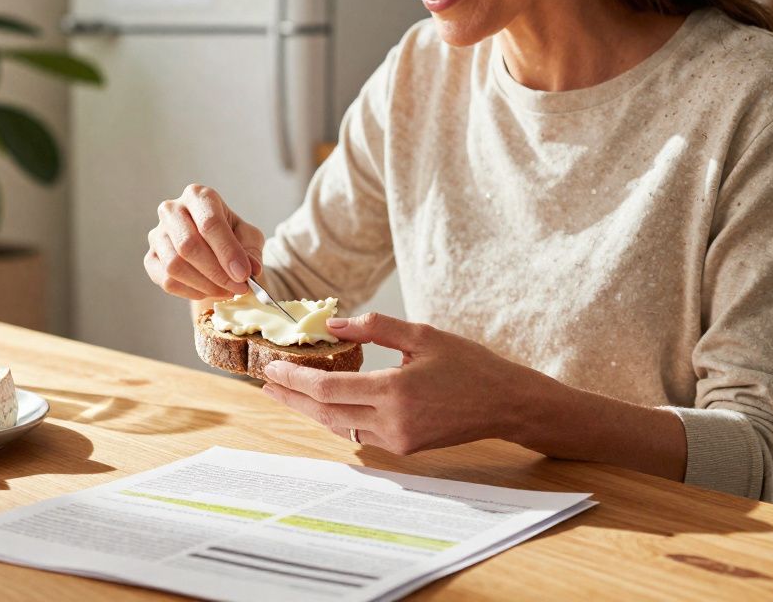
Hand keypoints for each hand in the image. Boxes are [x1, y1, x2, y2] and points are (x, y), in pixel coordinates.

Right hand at [144, 184, 264, 300]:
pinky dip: (192, 292)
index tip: (244, 274)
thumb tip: (251, 269)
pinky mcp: (150, 258)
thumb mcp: (248, 238)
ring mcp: (157, 234)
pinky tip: (209, 290)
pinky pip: (167, 281)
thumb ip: (250, 252)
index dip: (228, 252)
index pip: (209, 223)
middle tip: (238, 287)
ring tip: (227, 291)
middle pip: (188, 245)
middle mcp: (172, 210)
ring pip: (175, 266)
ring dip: (205, 285)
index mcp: (198, 196)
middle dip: (217, 272)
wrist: (212, 245)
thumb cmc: (231, 236)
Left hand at [260, 313, 553, 454]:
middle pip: (325, 413)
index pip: (328, 390)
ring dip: (310, 410)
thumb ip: (377, 328)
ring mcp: (397, 440)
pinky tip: (323, 404)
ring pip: (339, 427)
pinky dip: (336, 417)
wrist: (506, 404)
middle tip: (266, 382)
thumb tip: (335, 323)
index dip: (295, 380)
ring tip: (286, 391)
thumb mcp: (423, 335)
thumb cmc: (469, 365)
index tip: (272, 368)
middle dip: (292, 398)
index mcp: (395, 391)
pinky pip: (359, 433)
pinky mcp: (404, 448)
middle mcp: (392, 422)